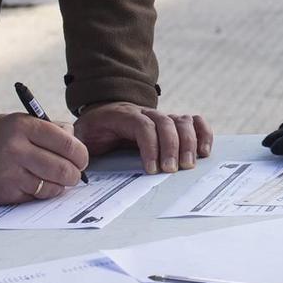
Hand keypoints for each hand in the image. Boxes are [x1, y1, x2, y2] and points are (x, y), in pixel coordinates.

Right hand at [0, 112, 90, 204]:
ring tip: (57, 180)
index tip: (81, 158)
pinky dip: (43, 193)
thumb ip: (47, 128)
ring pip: (53, 185)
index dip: (80, 153)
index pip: (66, 142)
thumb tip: (74, 139)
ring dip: (61, 185)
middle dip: (75, 174)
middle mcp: (17, 148)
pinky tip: (39, 185)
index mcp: (23, 126)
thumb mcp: (17, 122)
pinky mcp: (6, 192)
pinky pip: (37, 196)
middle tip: (74, 173)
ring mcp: (11, 172)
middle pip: (63, 167)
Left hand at [75, 102, 213, 173]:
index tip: (151, 169)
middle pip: (166, 123)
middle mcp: (146, 112)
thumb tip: (77, 160)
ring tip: (188, 166)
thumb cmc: (94, 130)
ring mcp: (161, 116)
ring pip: (182, 121)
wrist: (104, 111)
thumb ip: (78, 145)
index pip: (142, 126)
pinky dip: (203, 133)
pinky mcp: (173, 122)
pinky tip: (205, 151)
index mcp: (123, 116)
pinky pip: (195, 122)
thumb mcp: (81, 135)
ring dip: (189, 143)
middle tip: (171, 171)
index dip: (150, 146)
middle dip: (171, 148)